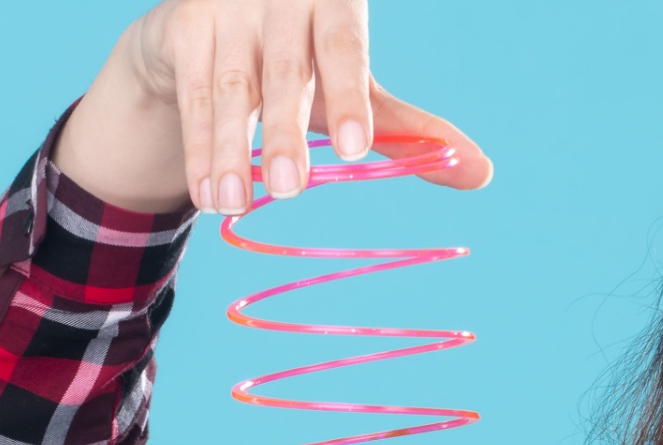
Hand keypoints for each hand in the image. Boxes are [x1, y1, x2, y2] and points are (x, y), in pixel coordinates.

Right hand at [59, 0, 491, 215]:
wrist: (204, 36)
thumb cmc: (297, 63)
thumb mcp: (349, 90)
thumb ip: (405, 129)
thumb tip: (481, 173)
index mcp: (332, 1)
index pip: (345, 47)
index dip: (348, 96)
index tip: (353, 147)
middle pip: (286, 71)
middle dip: (287, 133)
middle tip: (292, 189)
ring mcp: (225, 8)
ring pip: (231, 89)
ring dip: (231, 151)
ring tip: (235, 205)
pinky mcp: (181, 28)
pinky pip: (193, 97)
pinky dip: (199, 149)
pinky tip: (207, 195)